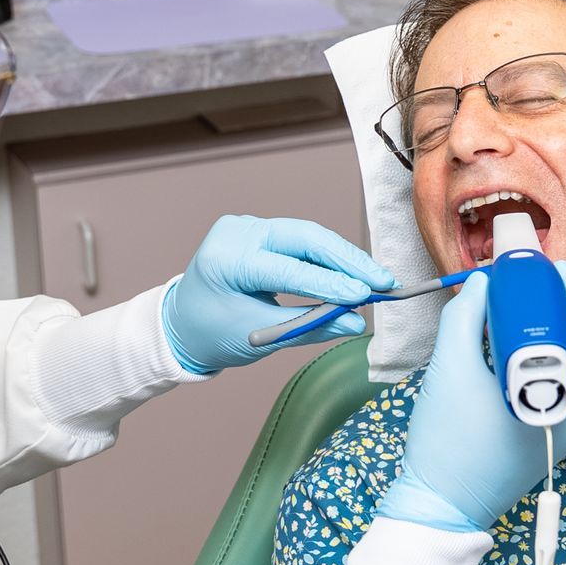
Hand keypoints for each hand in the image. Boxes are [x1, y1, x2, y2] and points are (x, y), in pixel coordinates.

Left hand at [162, 215, 396, 374]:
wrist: (183, 324)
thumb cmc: (213, 333)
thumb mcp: (259, 337)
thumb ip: (308, 326)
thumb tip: (354, 322)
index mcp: (226, 259)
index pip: (287, 268)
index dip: (329, 282)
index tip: (363, 296)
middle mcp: (236, 233)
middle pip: (305, 238)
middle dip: (347, 261)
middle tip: (382, 282)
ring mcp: (248, 226)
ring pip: (308, 236)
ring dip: (344, 258)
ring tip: (376, 278)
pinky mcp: (260, 230)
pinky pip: (302, 241)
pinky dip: (329, 258)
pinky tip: (355, 272)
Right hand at [378, 263, 565, 531]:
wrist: (438, 505)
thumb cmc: (446, 445)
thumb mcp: (450, 368)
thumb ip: (467, 316)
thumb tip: (485, 284)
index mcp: (562, 400)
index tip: (552, 269)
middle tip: (540, 282)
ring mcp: (562, 430)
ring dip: (553, 331)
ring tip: (524, 306)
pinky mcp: (546, 437)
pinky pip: (555, 385)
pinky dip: (539, 357)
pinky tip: (511, 342)